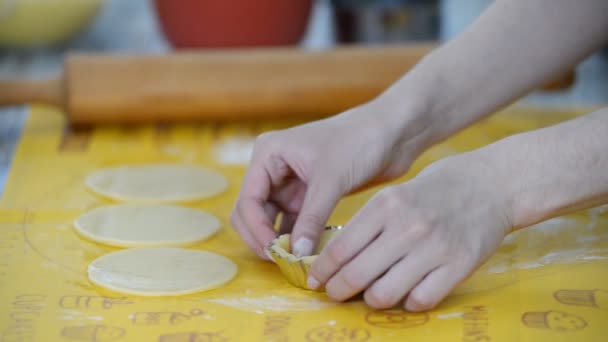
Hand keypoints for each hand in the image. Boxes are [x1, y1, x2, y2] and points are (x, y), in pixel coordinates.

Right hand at [231, 101, 430, 258]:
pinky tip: (308, 253)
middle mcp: (273, 168)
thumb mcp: (331, 179)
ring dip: (278, 239)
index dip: (257, 229)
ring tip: (294, 261)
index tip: (274, 252)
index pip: (248, 199)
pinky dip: (296, 237)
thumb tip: (296, 254)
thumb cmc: (360, 141)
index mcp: (268, 153)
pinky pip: (293, 222)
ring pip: (271, 220)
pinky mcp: (308, 195)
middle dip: (261, 236)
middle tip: (280, 261)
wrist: (393, 133)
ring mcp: (290, 182)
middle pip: (252, 212)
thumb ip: (311, 218)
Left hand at [308, 152, 512, 310]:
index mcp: (386, 206)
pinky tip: (408, 291)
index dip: (322, 271)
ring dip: (372, 299)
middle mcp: (407, 227)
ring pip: (384, 294)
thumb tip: (337, 260)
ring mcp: (434, 248)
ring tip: (373, 293)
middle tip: (335, 294)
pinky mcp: (459, 265)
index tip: (315, 280)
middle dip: (337, 291)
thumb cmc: (436, 190)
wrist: (491, 184)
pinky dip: (408, 302)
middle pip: (356, 275)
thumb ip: (369, 225)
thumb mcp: (395, 195)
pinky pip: (421, 300)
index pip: (341, 248)